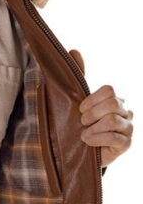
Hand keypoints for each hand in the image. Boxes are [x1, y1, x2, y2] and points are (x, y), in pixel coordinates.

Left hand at [69, 49, 132, 167]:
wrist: (79, 153)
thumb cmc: (79, 125)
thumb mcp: (77, 101)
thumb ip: (78, 76)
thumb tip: (73, 50)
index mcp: (115, 99)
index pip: (109, 90)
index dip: (91, 100)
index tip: (80, 110)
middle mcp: (126, 111)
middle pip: (113, 103)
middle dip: (92, 114)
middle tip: (82, 122)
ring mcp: (129, 128)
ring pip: (113, 121)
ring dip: (93, 129)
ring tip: (84, 135)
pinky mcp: (126, 144)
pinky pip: (115, 138)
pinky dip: (97, 139)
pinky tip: (89, 143)